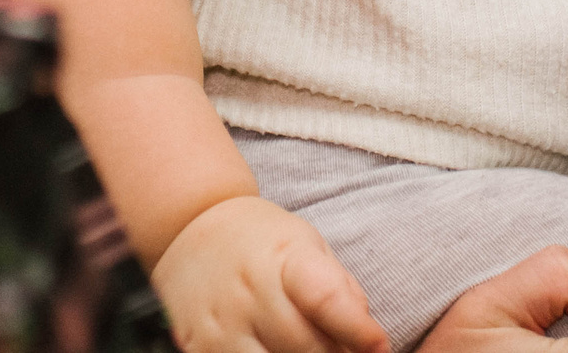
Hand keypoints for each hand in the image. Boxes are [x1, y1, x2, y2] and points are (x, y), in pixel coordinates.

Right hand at [152, 195, 388, 352]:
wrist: (189, 227)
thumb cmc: (261, 241)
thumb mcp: (308, 246)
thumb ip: (342, 291)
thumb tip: (370, 342)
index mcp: (284, 257)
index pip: (325, 298)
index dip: (357, 330)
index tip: (378, 346)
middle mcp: (250, 291)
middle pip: (308, 347)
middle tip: (345, 350)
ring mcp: (221, 324)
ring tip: (310, 350)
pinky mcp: (198, 349)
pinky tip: (276, 351)